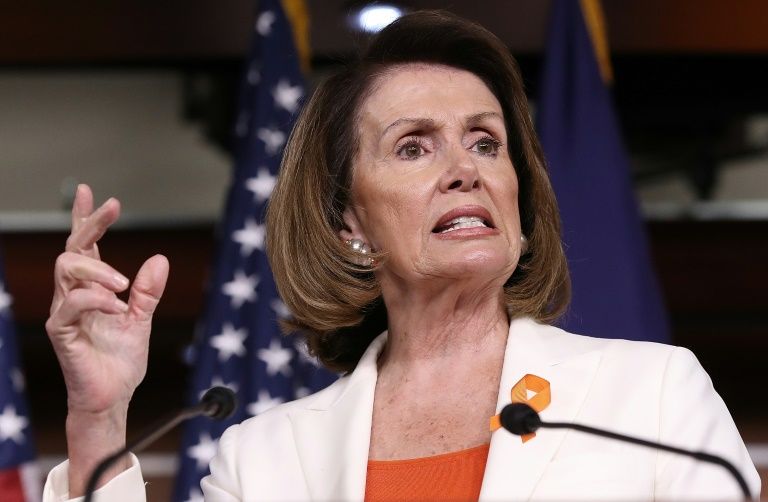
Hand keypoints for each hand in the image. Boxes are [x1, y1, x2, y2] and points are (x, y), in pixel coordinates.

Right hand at [45, 184, 168, 493]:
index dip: (85, 218)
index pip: (84, 246)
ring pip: (67, 269)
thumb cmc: (121, 361)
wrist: (113, 397)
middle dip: (91, 223)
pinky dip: (97, 300)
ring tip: (123, 284)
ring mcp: (66, 313)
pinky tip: (118, 308)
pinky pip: (72, 306)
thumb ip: (148, 291)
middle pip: (73, 248)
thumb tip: (160, 259)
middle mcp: (74, 295)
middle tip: (113, 208)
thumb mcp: (142, 319)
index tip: (90, 191)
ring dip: (98, 268)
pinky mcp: (63, 333)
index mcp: (92, 289)